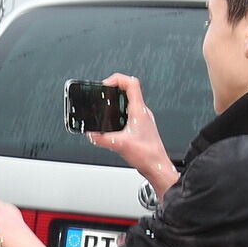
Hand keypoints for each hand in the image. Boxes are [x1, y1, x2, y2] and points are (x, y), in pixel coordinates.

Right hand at [86, 74, 177, 197]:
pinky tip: (111, 125)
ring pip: (128, 102)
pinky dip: (117, 114)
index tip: (105, 85)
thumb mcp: (120, 145)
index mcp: (139, 111)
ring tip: (105, 109)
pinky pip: (128, 114)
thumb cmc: (148, 155)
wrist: (156, 167)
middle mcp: (142, 112)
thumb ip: (101, 139)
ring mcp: (142, 119)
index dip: (117, 79)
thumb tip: (91, 134)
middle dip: (113, 90)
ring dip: (115, 103)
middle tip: (102, 96)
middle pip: (128, 90)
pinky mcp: (139, 127)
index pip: (131, 83)